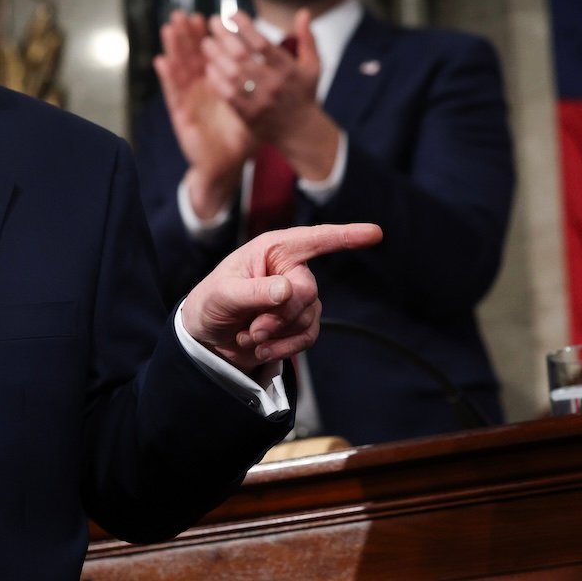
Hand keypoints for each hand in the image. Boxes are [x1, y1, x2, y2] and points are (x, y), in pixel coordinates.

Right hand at [154, 10, 255, 217]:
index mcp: (218, 85)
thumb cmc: (240, 137)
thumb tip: (273, 67)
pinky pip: (173, 94)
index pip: (211, 56)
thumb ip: (259, 87)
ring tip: (169, 27)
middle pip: (192, 57)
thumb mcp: (253, 108)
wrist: (225, 165)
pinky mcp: (181, 116)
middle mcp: (201, 90)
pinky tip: (161, 60)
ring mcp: (189, 101)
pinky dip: (167, 77)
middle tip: (183, 13)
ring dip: (174, 49)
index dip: (208, 37)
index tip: (208, 16)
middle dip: (187, 35)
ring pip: (180, 70)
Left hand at [181, 222, 382, 373]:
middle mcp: (290, 268)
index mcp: (273, 249)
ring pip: (309, 316)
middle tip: (253, 328)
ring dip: (277, 333)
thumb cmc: (210, 303)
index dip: (346, 236)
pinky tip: (262, 348)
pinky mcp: (299, 321)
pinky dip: (284, 347)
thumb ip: (255, 292)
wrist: (206, 338)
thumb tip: (288, 289)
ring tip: (250, 335)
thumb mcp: (223, 294)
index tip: (375, 234)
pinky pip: (308, 336)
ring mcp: (297, 296)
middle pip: (307, 291)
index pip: (315, 239)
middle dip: (279, 315)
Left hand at [201, 10, 340, 179]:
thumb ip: (307, 39)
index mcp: (288, 70)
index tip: (232, 14)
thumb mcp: (313, 66)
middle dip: (224, 36)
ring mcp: (260, 102)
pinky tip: (209, 67)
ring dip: (215, 56)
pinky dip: (216, 80)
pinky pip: (228, 96)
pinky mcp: (249, 116)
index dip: (245, 26)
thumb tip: (303, 12)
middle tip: (212, 22)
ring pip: (231, 76)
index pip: (263, 44)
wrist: (300, 132)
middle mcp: (274, 85)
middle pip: (242, 57)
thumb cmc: (304, 92)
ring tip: (205, 42)